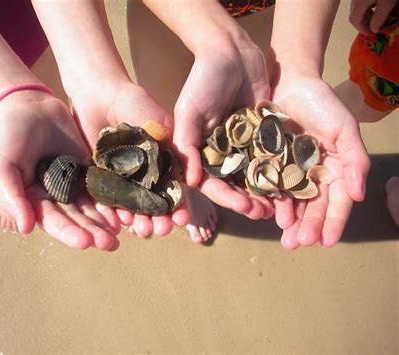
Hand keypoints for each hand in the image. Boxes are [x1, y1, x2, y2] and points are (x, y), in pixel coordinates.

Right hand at [0, 91, 119, 249]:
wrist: (32, 107)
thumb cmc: (10, 136)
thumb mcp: (3, 165)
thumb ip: (12, 196)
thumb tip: (25, 229)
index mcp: (35, 201)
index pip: (54, 221)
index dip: (69, 232)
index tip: (85, 242)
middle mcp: (57, 198)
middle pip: (77, 219)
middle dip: (93, 233)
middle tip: (110, 244)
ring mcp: (75, 184)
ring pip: (92, 208)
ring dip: (105, 222)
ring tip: (119, 235)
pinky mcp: (90, 171)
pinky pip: (103, 187)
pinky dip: (113, 200)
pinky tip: (125, 211)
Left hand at [70, 81, 190, 237]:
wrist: (99, 94)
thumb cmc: (134, 103)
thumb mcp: (158, 121)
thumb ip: (173, 146)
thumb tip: (191, 177)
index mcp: (161, 163)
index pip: (173, 190)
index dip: (179, 206)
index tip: (182, 218)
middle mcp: (143, 175)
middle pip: (153, 204)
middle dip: (159, 219)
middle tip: (161, 230)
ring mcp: (122, 178)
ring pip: (132, 206)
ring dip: (139, 220)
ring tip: (143, 230)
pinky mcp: (100, 178)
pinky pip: (107, 199)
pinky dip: (114, 211)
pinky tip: (119, 221)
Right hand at [173, 34, 273, 219]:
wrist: (231, 52)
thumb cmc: (202, 80)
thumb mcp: (189, 110)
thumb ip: (187, 143)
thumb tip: (190, 181)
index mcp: (198, 150)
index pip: (210, 182)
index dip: (225, 197)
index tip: (243, 206)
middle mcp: (218, 152)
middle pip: (232, 185)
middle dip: (247, 201)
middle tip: (264, 213)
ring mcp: (240, 145)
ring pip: (251, 176)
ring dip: (263, 192)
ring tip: (278, 207)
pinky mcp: (259, 135)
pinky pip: (267, 157)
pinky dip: (276, 171)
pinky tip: (289, 184)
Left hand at [271, 74, 370, 248]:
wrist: (288, 82)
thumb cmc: (322, 103)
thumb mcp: (344, 128)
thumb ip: (355, 159)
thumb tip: (359, 195)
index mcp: (335, 168)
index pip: (337, 201)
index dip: (334, 222)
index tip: (328, 242)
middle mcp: (313, 174)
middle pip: (313, 206)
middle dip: (309, 227)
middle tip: (299, 244)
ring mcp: (290, 170)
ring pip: (292, 202)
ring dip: (290, 221)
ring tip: (286, 238)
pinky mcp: (268, 164)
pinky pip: (270, 187)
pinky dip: (271, 201)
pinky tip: (269, 214)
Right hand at [349, 0, 397, 33]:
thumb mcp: (387, 2)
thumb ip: (379, 17)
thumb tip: (374, 30)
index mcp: (358, 4)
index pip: (355, 20)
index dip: (362, 29)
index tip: (371, 34)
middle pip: (355, 14)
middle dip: (365, 22)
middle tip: (374, 27)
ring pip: (359, 7)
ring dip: (367, 14)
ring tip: (377, 17)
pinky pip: (363, 1)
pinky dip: (369, 5)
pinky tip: (378, 4)